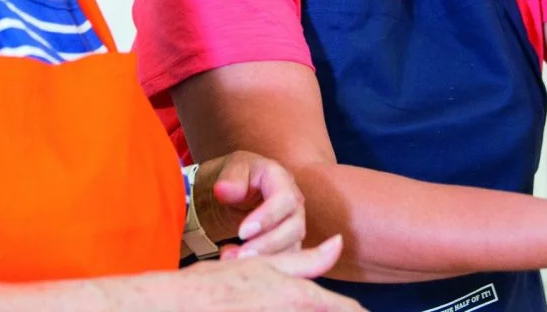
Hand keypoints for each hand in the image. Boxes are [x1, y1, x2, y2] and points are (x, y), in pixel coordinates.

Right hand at [181, 235, 363, 310]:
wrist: (181, 305)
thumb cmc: (223, 282)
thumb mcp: (267, 264)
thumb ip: (308, 258)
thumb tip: (339, 242)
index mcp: (301, 296)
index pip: (347, 309)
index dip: (358, 311)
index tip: (365, 311)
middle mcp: (293, 310)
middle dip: (342, 309)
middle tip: (352, 308)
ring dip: (314, 311)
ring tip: (298, 303)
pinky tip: (269, 309)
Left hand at [193, 150, 305, 257]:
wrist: (238, 190)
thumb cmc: (238, 176)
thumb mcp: (232, 169)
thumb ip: (230, 178)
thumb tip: (223, 190)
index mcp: (282, 179)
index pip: (285, 199)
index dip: (267, 218)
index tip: (242, 232)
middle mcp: (294, 203)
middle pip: (294, 228)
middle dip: (268, 244)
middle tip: (241, 255)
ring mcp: (294, 224)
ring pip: (292, 247)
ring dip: (266, 258)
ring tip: (235, 261)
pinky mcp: (289, 243)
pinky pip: (285, 258)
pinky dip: (265, 264)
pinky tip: (240, 264)